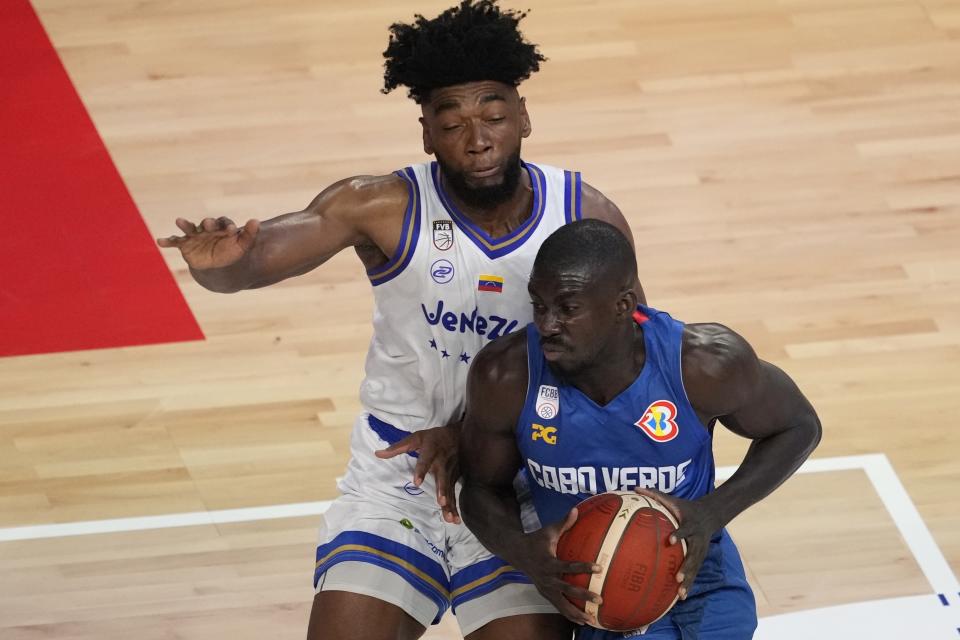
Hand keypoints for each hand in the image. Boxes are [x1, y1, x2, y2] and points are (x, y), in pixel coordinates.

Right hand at [157, 217, 259, 269]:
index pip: (225, 223)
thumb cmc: (231, 254)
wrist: (218, 268)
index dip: (228, 226)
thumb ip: (249, 234)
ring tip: (179, 221)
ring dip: (185, 224)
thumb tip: (256, 220)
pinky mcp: (185, 244)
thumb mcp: (242, 246)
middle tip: (209, 224)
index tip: (233, 231)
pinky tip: (160, 241)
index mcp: (222, 227)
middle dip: (208, 223)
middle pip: (207, 223)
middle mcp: (207, 229)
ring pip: (189, 228)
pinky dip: (168, 241)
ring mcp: (195, 235)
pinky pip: (175, 241)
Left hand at [375, 423, 461, 522]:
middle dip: (442, 490)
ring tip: (449, 518)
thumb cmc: (434, 437)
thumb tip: (377, 454)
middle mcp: (442, 463)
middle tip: (441, 502)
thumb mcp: (416, 438)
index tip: (416, 482)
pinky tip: (455, 520)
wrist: (460, 435)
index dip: (421, 471)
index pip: (425, 461)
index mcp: (431, 451)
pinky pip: (454, 494)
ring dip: (450, 504)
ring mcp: (450, 472)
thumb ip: (397, 447)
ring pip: (449, 490)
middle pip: (442, 478)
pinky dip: (455, 508)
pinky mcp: (455, 479)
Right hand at [513, 507, 602, 626]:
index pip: (568, 566)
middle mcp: (547, 578)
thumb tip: (576, 509)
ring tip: (591, 620)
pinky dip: (569, 615)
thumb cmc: (536, 540)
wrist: (517, 553)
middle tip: (599, 599)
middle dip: (583, 596)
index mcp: (549, 562)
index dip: (583, 567)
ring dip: (576, 613)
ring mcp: (545, 588)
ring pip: (562, 604)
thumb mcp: (548, 531)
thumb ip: (564, 523)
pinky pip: (558, 606)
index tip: (599, 568)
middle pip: (567, 590)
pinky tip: (582, 621)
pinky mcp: (545, 594)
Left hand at [633, 488, 720, 599]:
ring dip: (688, 581)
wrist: (710, 514)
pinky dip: (689, 584)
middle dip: (686, 567)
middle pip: (693, 555)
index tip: (670, 541)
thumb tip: (635, 487)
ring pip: (695, 568)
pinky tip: (681, 597)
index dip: (678, 535)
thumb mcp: (673, 499)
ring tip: (680, 594)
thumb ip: (654, 494)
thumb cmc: (685, 507)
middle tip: (676, 578)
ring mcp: (700, 551)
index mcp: (689, 525)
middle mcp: (697, 540)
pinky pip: (695, 572)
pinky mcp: (700, 558)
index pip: (684, 530)